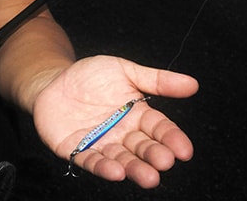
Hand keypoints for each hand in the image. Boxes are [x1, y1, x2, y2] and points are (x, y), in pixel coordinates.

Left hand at [32, 55, 198, 187]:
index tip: (184, 150)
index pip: (159, 128)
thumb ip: (157, 80)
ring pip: (121, 159)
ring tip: (147, 176)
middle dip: (154, 156)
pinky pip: (91, 160)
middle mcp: (122, 134)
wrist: (54, 80)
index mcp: (137, 116)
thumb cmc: (91, 76)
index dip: (171, 138)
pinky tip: (115, 171)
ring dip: (134, 168)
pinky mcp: (76, 150)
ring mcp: (100, 143)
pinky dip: (103, 167)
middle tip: (165, 162)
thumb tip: (193, 84)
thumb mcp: (125, 70)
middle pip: (142, 147)